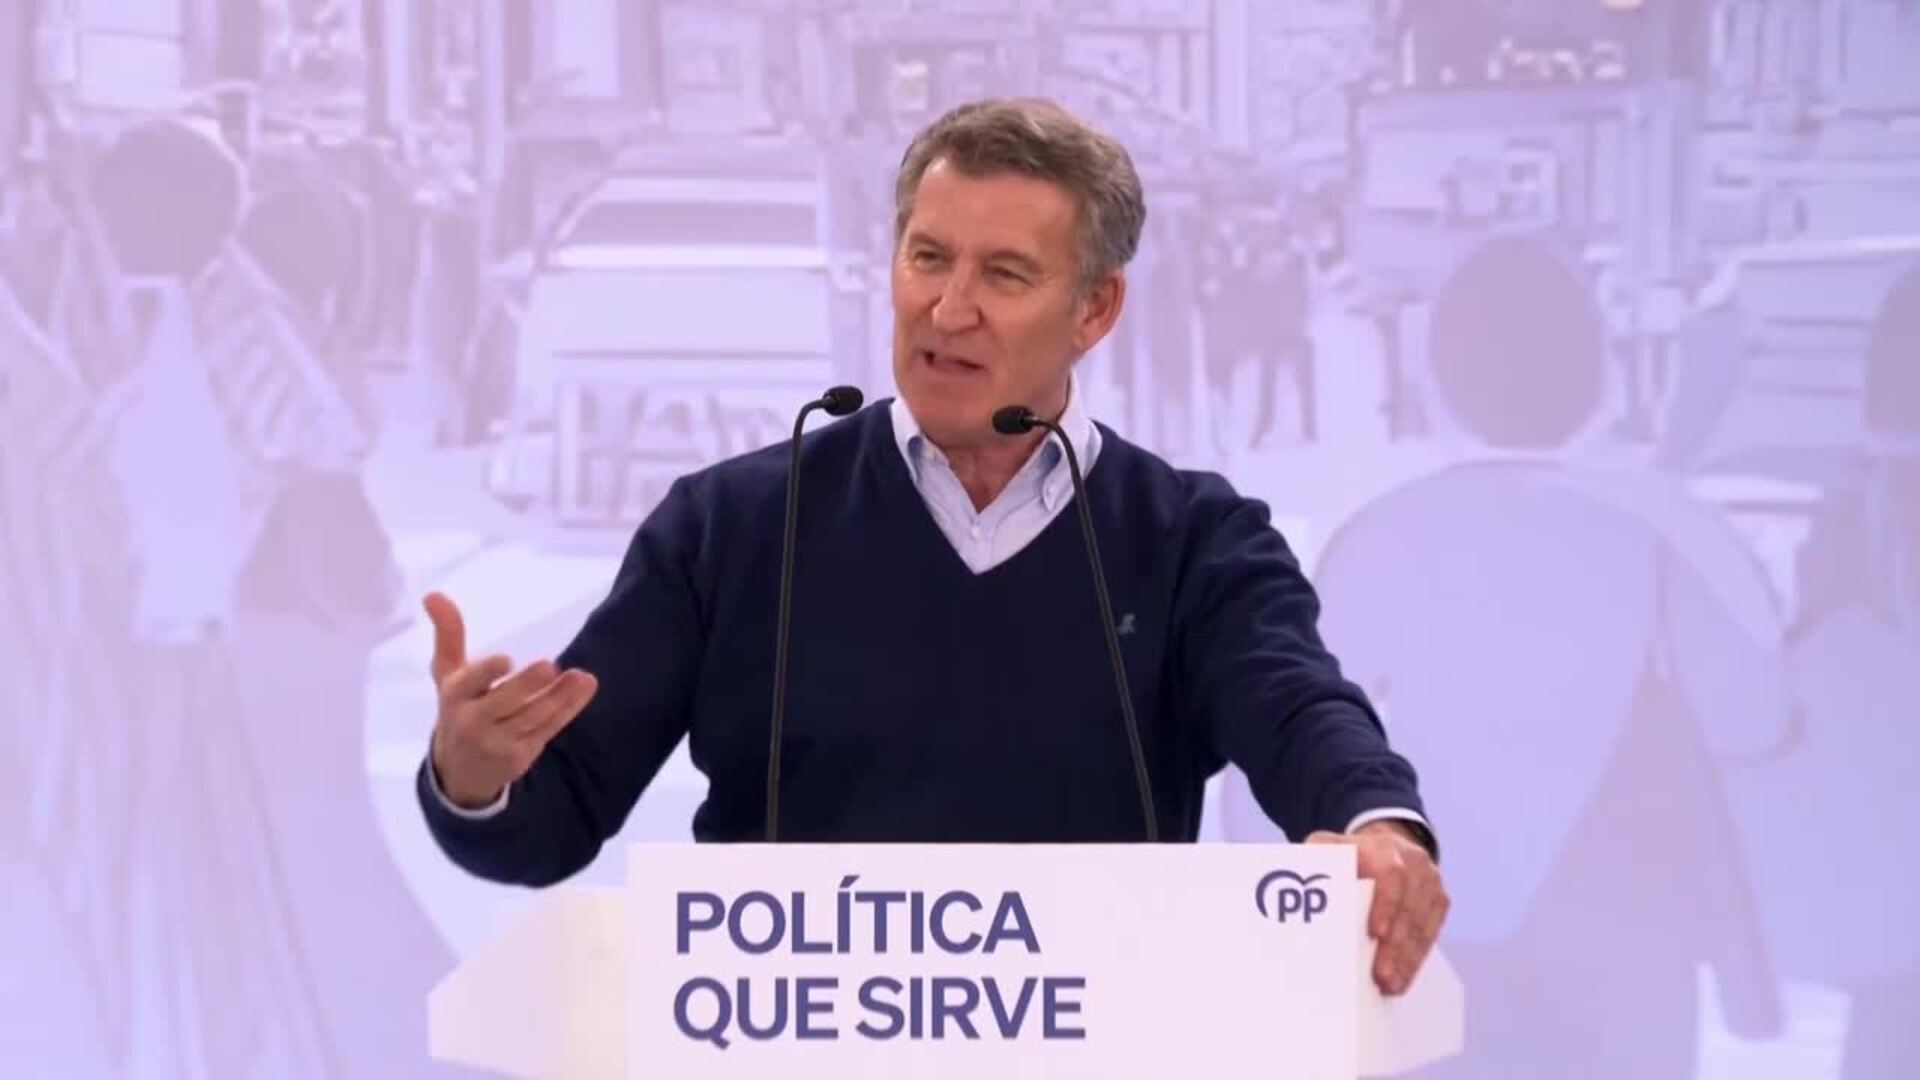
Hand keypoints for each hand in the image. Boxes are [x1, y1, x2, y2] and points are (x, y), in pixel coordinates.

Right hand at [425, 591, 598, 807]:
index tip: (505, 659)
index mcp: (455, 696)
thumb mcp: (447, 674)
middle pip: (504, 702)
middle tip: (548, 665)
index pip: (469, 683)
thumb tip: (433, 594)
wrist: (459, 772)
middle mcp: (474, 721)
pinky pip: (549, 728)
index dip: (486, 673)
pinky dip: (569, 708)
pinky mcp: (522, 754)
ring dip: (558, 696)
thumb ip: (448, 634)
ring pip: (532, 716)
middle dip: (526, 686)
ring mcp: (500, 741)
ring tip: (579, 676)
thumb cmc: (458, 708)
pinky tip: (584, 686)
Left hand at [1308, 821, 1447, 995]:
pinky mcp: (1439, 900)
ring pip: (1421, 925)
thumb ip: (1314, 860)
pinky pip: (1431, 933)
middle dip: (1395, 945)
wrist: (1386, 847)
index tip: (1375, 933)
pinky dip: (1415, 958)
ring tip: (1390, 985)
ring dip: (1406, 959)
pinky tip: (1402, 979)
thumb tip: (1295, 888)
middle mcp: (1412, 862)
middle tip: (1381, 975)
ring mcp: (1429, 882)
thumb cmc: (1348, 855)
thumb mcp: (1328, 846)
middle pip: (1408, 908)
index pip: (1391, 875)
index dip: (1386, 904)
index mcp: (1383, 848)